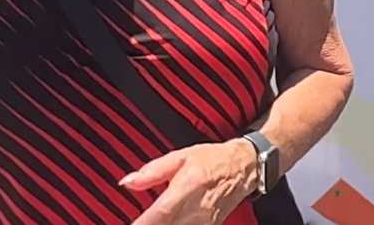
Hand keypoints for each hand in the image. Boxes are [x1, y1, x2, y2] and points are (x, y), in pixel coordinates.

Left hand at [121, 140, 256, 224]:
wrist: (244, 167)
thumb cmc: (213, 159)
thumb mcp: (181, 156)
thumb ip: (152, 171)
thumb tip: (129, 181)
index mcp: (188, 185)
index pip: (159, 213)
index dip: (142, 223)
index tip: (131, 224)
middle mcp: (197, 207)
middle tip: (140, 222)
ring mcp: (204, 221)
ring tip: (151, 222)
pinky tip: (169, 222)